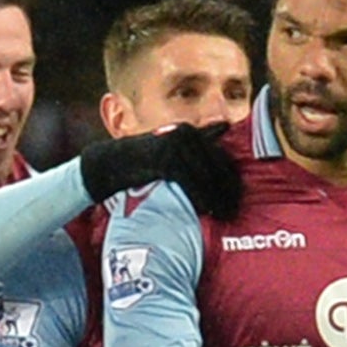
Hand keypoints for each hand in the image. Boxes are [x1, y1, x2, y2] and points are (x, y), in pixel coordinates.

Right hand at [79, 122, 242, 219]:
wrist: (110, 164)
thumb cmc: (141, 162)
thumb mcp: (169, 153)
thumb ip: (193, 149)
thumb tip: (223, 135)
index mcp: (189, 131)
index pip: (220, 155)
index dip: (231, 178)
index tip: (237, 196)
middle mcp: (185, 134)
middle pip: (217, 164)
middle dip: (228, 189)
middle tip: (234, 209)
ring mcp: (175, 145)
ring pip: (206, 175)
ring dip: (217, 197)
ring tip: (224, 214)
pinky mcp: (165, 159)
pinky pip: (189, 181)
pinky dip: (199, 197)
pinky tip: (206, 210)